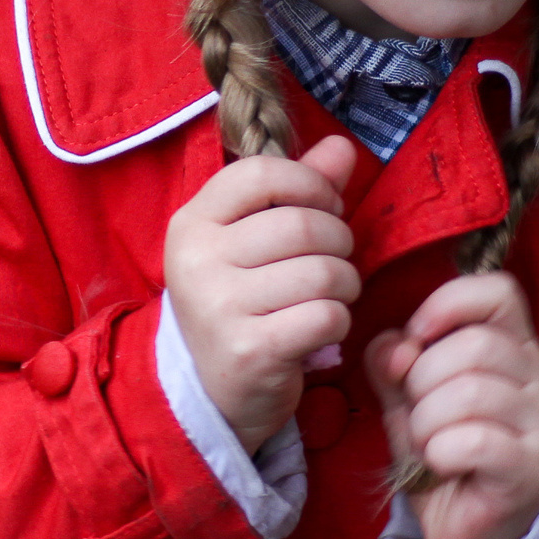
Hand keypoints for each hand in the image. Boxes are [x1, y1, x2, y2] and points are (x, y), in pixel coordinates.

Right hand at [162, 135, 361, 452]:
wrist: (207, 391)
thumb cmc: (239, 302)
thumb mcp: (253, 241)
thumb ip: (298, 190)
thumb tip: (342, 147)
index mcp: (192, 222)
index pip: (262, 173)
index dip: (311, 184)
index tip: (325, 207)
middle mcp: (197, 260)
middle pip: (304, 225)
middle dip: (340, 241)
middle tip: (335, 261)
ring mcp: (219, 307)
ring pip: (323, 272)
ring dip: (345, 284)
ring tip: (332, 295)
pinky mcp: (249, 350)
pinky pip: (326, 316)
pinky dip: (339, 321)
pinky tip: (323, 327)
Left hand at [367, 272, 538, 538]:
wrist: (475, 532)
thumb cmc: (447, 453)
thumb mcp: (411, 399)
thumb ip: (395, 363)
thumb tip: (392, 346)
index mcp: (514, 347)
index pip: (498, 292)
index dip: (447, 304)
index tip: (417, 338)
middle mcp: (538, 379)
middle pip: (475, 345)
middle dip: (422, 378)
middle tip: (417, 413)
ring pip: (472, 392)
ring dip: (427, 420)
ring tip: (427, 443)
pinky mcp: (530, 471)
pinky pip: (476, 441)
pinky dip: (440, 450)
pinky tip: (440, 465)